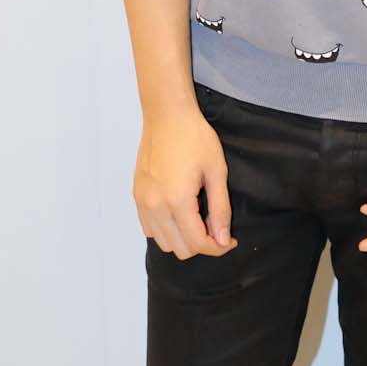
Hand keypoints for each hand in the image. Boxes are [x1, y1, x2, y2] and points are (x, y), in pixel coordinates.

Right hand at [133, 104, 237, 259]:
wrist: (167, 116)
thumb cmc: (195, 138)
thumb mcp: (217, 171)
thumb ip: (220, 209)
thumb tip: (222, 240)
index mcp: (177, 201)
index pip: (197, 243)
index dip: (218, 247)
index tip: (230, 240)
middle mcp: (155, 207)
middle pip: (180, 249)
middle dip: (202, 243)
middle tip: (215, 224)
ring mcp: (143, 203)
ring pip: (164, 243)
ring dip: (183, 238)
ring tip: (197, 217)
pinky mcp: (136, 197)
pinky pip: (150, 229)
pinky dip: (166, 230)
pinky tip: (179, 212)